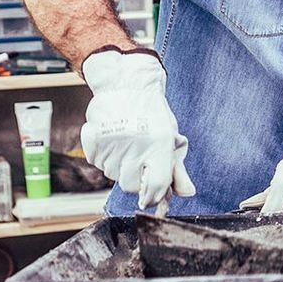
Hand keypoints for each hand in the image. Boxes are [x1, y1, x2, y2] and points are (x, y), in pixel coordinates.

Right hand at [80, 50, 194, 209]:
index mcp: (160, 146)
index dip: (153, 196)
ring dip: (119, 166)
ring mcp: (112, 143)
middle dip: (136, 178)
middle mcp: (135, 146)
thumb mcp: (171, 139)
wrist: (127, 84)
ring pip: (112, 174)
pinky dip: (104, 156)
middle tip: (139, 158)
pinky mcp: (94, 140)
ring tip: (126, 144)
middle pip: (131, 185)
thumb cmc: (153, 114)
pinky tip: (113, 140)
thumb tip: (188, 193)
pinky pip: (97, 162)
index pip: (156, 187)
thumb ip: (177, 169)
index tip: (150, 197)